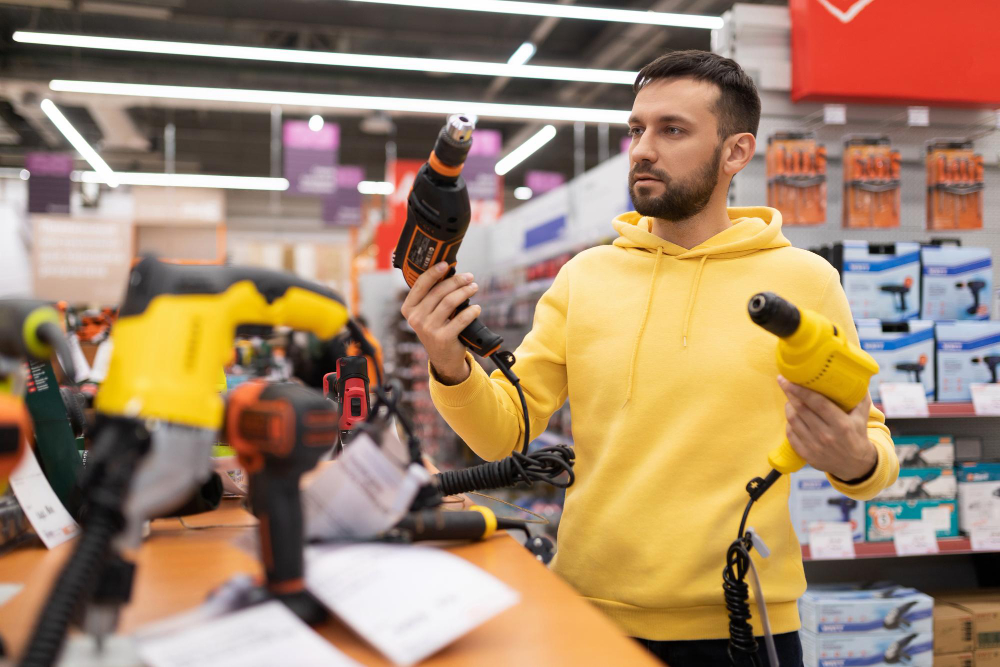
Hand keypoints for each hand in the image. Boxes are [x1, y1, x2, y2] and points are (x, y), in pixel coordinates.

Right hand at [400, 261, 478, 384]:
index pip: (420, 285)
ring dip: (465, 292)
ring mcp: (428, 329)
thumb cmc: (437, 328)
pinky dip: (472, 311)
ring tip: (474, 287)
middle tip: (469, 277)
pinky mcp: (443, 338)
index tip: (446, 264)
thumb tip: (450, 272)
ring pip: (450, 302)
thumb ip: (433, 296)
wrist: (443, 357)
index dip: (434, 272)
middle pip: (439, 291)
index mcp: (409, 308)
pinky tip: (477, 308)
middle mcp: (415, 318)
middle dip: (457, 281)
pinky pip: (461, 318)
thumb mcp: (428, 313)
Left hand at [778, 376, 877, 480]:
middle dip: (790, 393)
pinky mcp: (807, 455)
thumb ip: (859, 396)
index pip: (817, 403)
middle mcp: (827, 435)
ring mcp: (815, 446)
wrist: (856, 466)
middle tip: (784, 382)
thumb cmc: (857, 435)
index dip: (800, 390)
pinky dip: (789, 423)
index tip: (788, 379)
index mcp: (841, 424)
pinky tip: (792, 415)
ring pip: (793, 420)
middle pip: (801, 409)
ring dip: (789, 407)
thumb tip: (856, 375)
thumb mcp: (862, 416)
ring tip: (790, 399)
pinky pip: (790, 434)